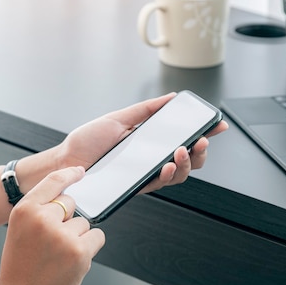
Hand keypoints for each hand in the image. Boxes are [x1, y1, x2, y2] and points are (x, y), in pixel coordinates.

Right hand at [0, 167, 104, 284]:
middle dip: (68, 218)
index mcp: (23, 211)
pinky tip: (72, 263)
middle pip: (71, 202)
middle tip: (52, 244)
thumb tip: (67, 198)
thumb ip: (38, 213)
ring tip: (57, 259)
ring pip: (83, 223)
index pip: (52, 182)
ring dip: (77, 238)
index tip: (79, 171)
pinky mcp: (79, 251)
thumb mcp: (19, 234)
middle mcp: (42, 219)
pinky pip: (97, 236)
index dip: (68, 175)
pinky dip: (90, 247)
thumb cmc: (21, 273)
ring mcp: (61, 235)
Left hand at [57, 93, 227, 192]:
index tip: (218, 123)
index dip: (204, 131)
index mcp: (150, 140)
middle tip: (202, 141)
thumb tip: (171, 98)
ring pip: (180, 174)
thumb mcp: (118, 117)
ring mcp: (147, 173)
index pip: (183, 136)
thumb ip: (146, 110)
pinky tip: (168, 165)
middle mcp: (152, 157)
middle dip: (202, 151)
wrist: (67, 162)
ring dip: (188, 162)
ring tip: (182, 150)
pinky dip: (168, 174)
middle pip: (189, 159)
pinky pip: (160, 184)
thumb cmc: (87, 141)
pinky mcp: (137, 186)